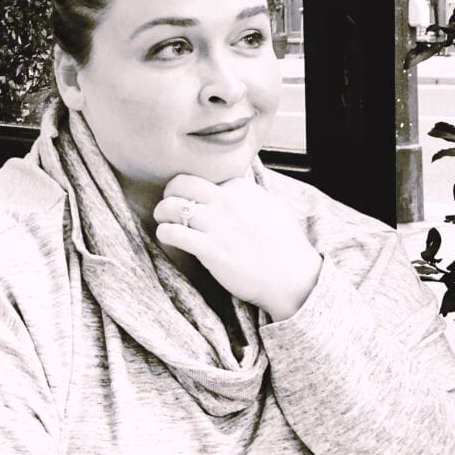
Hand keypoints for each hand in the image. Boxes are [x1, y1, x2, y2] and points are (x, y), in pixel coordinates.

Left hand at [153, 174, 322, 320]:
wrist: (291, 277)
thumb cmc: (282, 244)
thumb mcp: (267, 205)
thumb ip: (245, 194)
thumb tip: (228, 186)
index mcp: (240, 187)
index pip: (202, 178)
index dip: (193, 189)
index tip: (191, 199)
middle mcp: (226, 200)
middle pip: (180, 183)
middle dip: (170, 192)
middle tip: (169, 204)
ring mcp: (216, 224)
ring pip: (171, 206)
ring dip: (162, 213)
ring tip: (164, 221)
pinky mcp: (209, 249)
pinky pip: (173, 233)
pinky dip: (164, 233)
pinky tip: (168, 237)